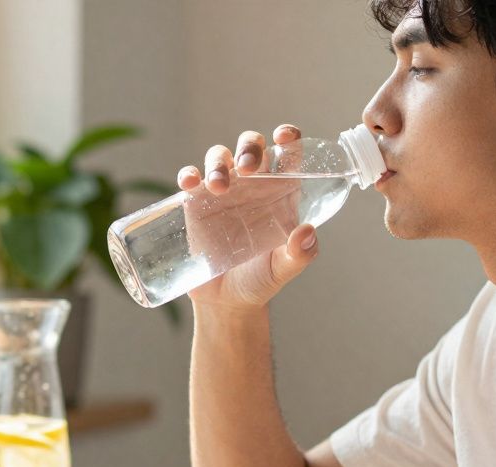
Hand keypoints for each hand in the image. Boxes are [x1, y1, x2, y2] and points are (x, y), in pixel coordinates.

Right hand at [179, 124, 318, 309]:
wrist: (226, 301)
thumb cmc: (260, 281)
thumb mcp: (283, 270)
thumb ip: (299, 255)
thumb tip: (307, 232)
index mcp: (280, 193)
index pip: (287, 155)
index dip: (288, 138)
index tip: (284, 137)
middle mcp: (252, 186)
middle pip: (251, 146)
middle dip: (248, 147)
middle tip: (247, 168)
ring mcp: (222, 192)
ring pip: (219, 157)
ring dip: (218, 162)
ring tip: (219, 186)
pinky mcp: (196, 204)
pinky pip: (190, 179)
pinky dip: (188, 174)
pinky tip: (189, 183)